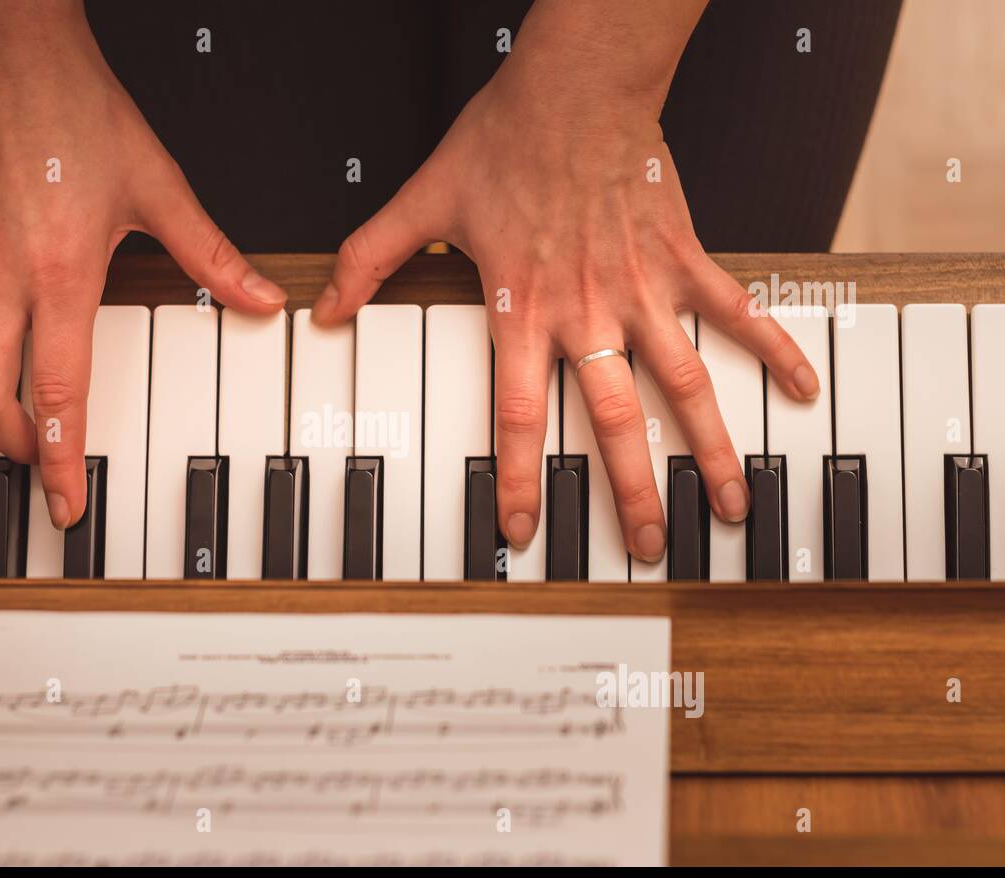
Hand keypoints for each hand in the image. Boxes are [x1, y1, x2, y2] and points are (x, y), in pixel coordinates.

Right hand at [0, 0, 285, 528]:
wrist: (17, 51)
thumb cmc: (83, 113)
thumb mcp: (161, 188)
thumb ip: (211, 257)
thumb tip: (261, 300)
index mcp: (61, 274)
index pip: (57, 393)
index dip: (61, 460)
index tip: (67, 505)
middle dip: (8, 447)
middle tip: (28, 468)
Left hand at [311, 0, 817, 560]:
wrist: (573, 83)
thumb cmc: (505, 138)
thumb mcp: (421, 202)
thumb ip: (369, 262)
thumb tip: (325, 308)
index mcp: (523, 311)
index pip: (520, 418)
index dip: (523, 481)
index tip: (527, 530)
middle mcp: (587, 312)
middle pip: (616, 421)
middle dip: (632, 493)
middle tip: (649, 546)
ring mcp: (643, 290)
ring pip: (685, 384)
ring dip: (709, 449)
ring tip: (731, 503)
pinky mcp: (682, 258)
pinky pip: (737, 311)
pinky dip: (773, 349)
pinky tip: (799, 389)